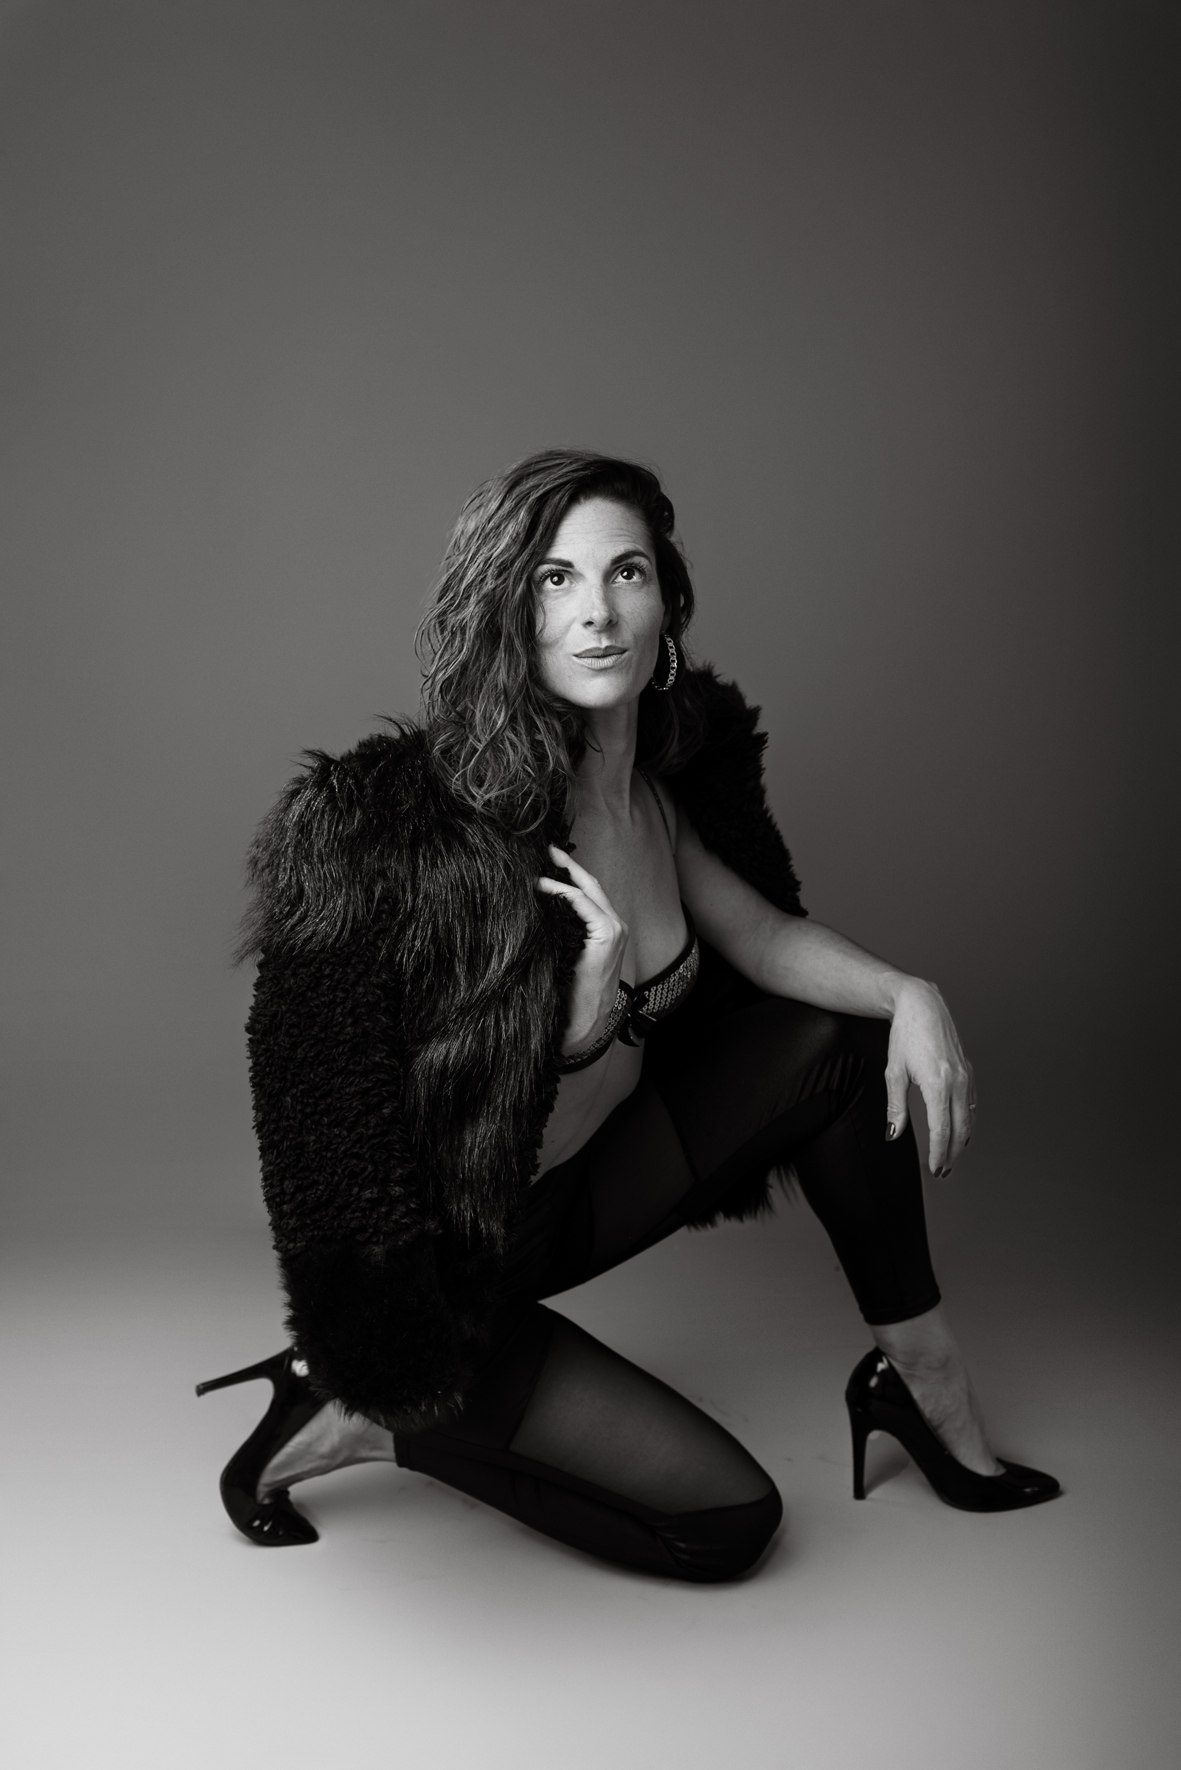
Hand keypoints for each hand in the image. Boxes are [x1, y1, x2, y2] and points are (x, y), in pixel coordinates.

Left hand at [536, 846, 628, 1056]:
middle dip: (568, 864)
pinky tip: (544, 887)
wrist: (584, 1023)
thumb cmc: (570, 994)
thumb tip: (533, 912)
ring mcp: (615, 930)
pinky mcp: (608, 936)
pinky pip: (585, 905)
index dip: (568, 875)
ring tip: (541, 862)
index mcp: (607, 930)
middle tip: (547, 848)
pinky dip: (564, 893)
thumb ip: (560, 932)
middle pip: (591, 884)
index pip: (588, 893)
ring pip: (588, 890)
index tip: (546, 863)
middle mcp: (615, 926)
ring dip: (563, 874)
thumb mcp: (565, 956)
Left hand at [884, 979, 975, 1175]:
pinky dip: (966, 1120)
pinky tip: (959, 1128)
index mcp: (937, 1084)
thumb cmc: (904, 1036)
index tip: (935, 1168)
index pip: (942, 1130)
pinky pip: (971, 1102)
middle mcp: (957, 1081)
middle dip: (953, 1153)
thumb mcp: (894, 1073)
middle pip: (961, 1129)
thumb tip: (894, 1134)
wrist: (922, 1004)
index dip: (939, 1152)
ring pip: (969, 1117)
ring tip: (951, 1155)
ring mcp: (965, 1075)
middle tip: (943, 1170)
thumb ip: (896, 1107)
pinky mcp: (968, 1069)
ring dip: (962, 1140)